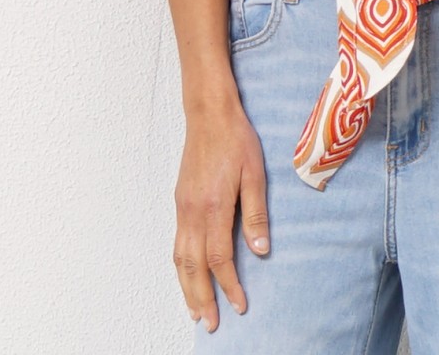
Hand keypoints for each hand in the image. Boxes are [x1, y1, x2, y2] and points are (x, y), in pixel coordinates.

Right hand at [173, 104, 269, 332]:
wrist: (209, 114)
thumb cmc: (237, 140)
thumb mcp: (255, 173)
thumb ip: (256, 214)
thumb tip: (261, 251)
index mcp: (214, 206)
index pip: (220, 258)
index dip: (229, 285)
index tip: (240, 305)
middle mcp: (193, 212)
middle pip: (193, 266)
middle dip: (201, 298)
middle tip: (210, 324)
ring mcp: (182, 207)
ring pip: (180, 258)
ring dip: (186, 288)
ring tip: (195, 310)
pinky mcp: (180, 201)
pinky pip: (177, 244)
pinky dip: (180, 267)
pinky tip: (187, 276)